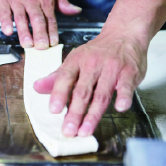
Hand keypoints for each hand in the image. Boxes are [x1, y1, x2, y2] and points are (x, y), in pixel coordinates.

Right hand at [0, 0, 81, 48]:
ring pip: (21, 18)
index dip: (52, 32)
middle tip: (41, 47)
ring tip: (27, 44)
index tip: (53, 44)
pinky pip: (4, 12)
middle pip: (36, 20)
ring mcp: (16, 1)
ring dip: (24, 32)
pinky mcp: (3, 0)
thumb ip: (63, 2)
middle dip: (40, 34)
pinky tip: (8, 31)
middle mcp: (31, 2)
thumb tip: (76, 11)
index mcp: (44, 0)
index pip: (50, 19)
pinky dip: (6, 22)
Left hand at [33, 27, 147, 136]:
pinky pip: (126, 86)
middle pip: (82, 91)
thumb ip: (56, 77)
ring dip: (93, 114)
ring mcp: (112, 68)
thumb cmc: (96, 51)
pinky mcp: (129, 73)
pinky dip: (123, 97)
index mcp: (76, 61)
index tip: (54, 110)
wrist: (123, 34)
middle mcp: (93, 64)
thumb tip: (36, 87)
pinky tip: (119, 108)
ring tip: (85, 131)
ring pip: (101, 94)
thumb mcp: (73, 60)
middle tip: (68, 130)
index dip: (58, 94)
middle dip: (75, 113)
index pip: (65, 78)